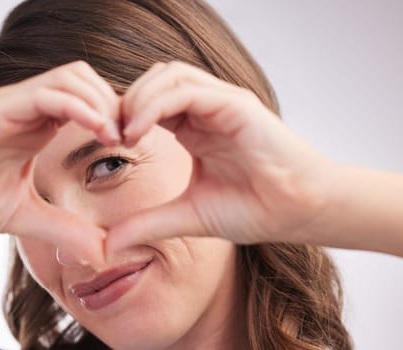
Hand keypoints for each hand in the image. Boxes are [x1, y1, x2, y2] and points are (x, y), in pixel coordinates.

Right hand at [0, 61, 119, 264]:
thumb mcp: (23, 215)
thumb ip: (63, 227)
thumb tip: (101, 252)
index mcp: (36, 126)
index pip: (87, 101)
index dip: (115, 116)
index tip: (134, 144)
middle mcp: (26, 108)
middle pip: (86, 79)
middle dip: (115, 103)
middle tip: (131, 136)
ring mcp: (10, 105)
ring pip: (71, 77)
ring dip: (101, 101)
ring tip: (115, 135)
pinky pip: (45, 94)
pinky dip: (78, 106)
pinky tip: (97, 130)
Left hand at [107, 61, 332, 251]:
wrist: (298, 213)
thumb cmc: (254, 209)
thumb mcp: (188, 215)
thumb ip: (149, 223)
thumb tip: (109, 243)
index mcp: (195, 127)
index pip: (149, 102)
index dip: (122, 116)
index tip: (104, 142)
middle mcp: (207, 109)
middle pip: (155, 79)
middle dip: (125, 101)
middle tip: (108, 133)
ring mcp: (222, 103)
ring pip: (169, 75)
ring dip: (138, 98)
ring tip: (123, 132)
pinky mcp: (237, 104)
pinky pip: (187, 90)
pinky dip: (156, 104)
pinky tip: (139, 130)